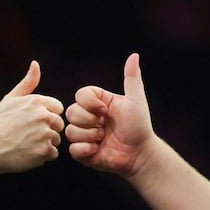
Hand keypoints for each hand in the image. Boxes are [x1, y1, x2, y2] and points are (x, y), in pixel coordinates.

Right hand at [0, 61, 63, 173]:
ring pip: (56, 139)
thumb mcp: (11, 99)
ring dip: (45, 143)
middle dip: (48, 130)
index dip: (47, 115)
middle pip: (59, 124)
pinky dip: (43, 156)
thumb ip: (27, 83)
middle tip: (28, 135)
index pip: (58, 108)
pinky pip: (53, 154)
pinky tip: (28, 153)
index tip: (32, 122)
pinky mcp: (44, 151)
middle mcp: (44, 116)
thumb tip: (35, 64)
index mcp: (37, 102)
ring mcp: (45, 134)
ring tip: (26, 144)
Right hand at [66, 53, 158, 177]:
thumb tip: (134, 55)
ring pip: (70, 130)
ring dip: (89, 136)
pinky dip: (86, 149)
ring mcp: (84, 135)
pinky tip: (98, 150)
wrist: (140, 154)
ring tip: (103, 139)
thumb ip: (132, 79)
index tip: (106, 110)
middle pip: (71, 112)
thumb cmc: (139, 126)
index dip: (90, 103)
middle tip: (105, 127)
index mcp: (98, 103)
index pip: (80, 95)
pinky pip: (72, 149)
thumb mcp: (136, 100)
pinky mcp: (82, 152)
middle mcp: (88, 117)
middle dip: (89, 121)